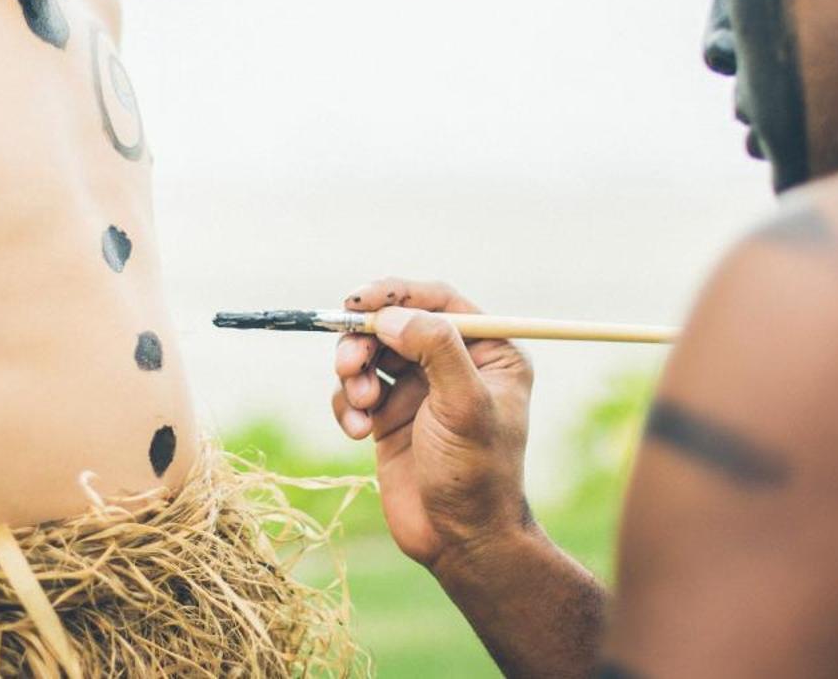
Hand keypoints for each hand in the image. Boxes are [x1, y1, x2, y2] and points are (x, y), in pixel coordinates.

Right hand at [330, 278, 534, 571]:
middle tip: (349, 363)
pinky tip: (358, 433)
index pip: (439, 300)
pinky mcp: (390, 417)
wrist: (460, 542)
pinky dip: (348, 405)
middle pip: (395, 323)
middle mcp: (453, 364)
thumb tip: (392, 316)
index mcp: (489, 351)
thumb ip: (436, 349)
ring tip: (361, 405)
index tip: (358, 302)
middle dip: (365, 338)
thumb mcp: (465, 406)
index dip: (395, 294)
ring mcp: (420, 390)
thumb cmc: (477, 474)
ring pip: (369, 353)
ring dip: (353, 372)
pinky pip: (355, 391)